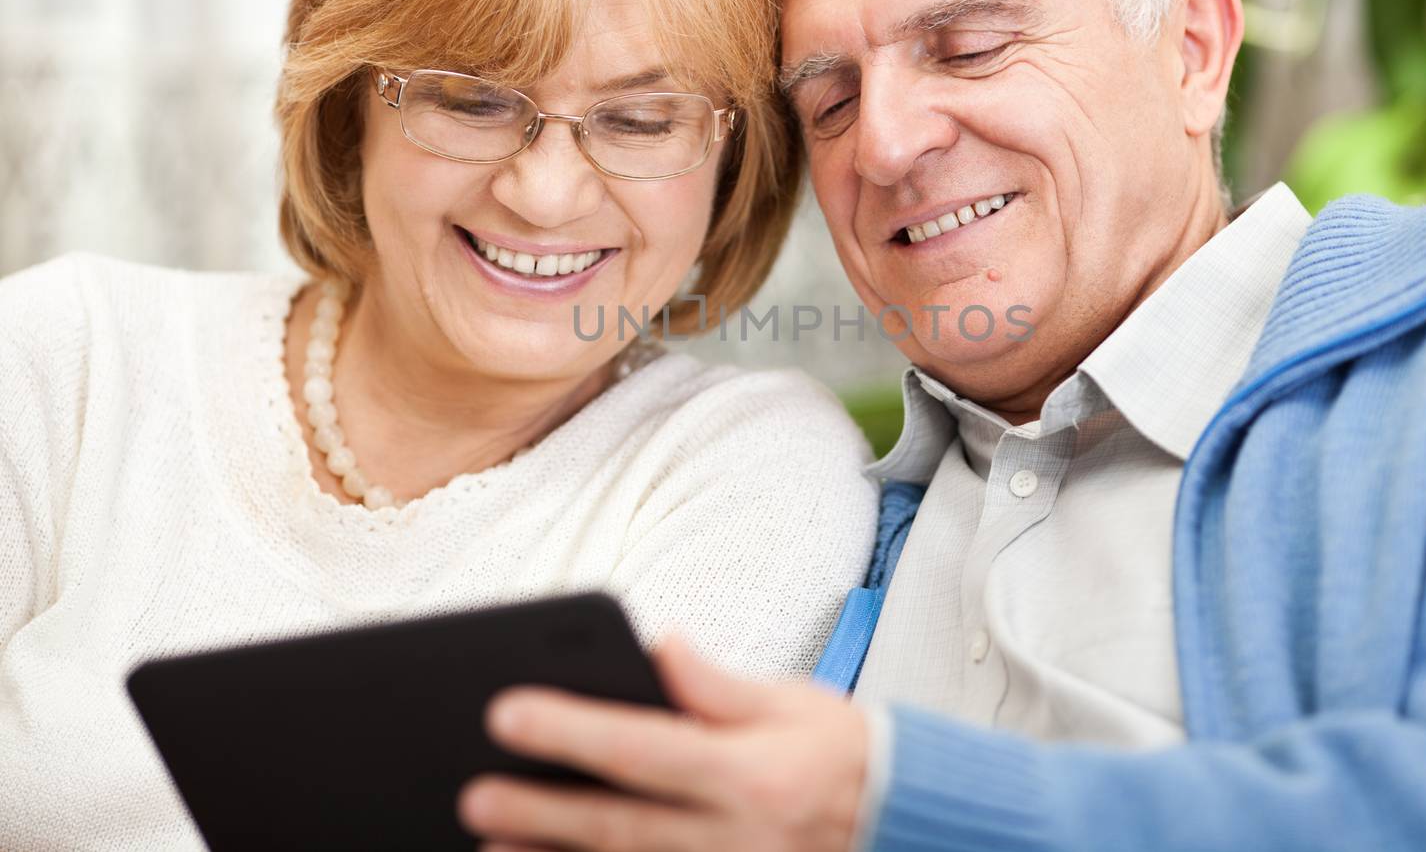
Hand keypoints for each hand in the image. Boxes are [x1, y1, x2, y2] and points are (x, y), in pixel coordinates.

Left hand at [458, 636, 869, 851]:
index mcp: (748, 773)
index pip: (642, 748)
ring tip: (489, 848)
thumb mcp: (789, 702)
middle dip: (542, 813)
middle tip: (472, 795)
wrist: (900, 820)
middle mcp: (734, 837)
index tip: (507, 712)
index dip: (571, 732)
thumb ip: (716, 685)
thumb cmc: (837, 750)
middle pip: (620, 826)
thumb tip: (658, 647)